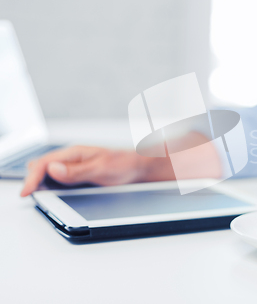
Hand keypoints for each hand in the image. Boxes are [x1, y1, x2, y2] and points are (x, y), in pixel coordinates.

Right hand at [20, 146, 170, 196]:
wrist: (139, 167)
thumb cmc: (124, 164)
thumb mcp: (101, 168)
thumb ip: (77, 171)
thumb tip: (53, 169)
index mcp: (74, 153)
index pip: (44, 163)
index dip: (32, 178)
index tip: (26, 192)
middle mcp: (72, 158)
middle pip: (41, 167)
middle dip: (33, 180)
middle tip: (30, 195)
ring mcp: (74, 166)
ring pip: (48, 174)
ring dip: (41, 183)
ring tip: (36, 195)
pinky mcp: (78, 174)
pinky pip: (59, 179)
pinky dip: (51, 186)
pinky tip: (51, 193)